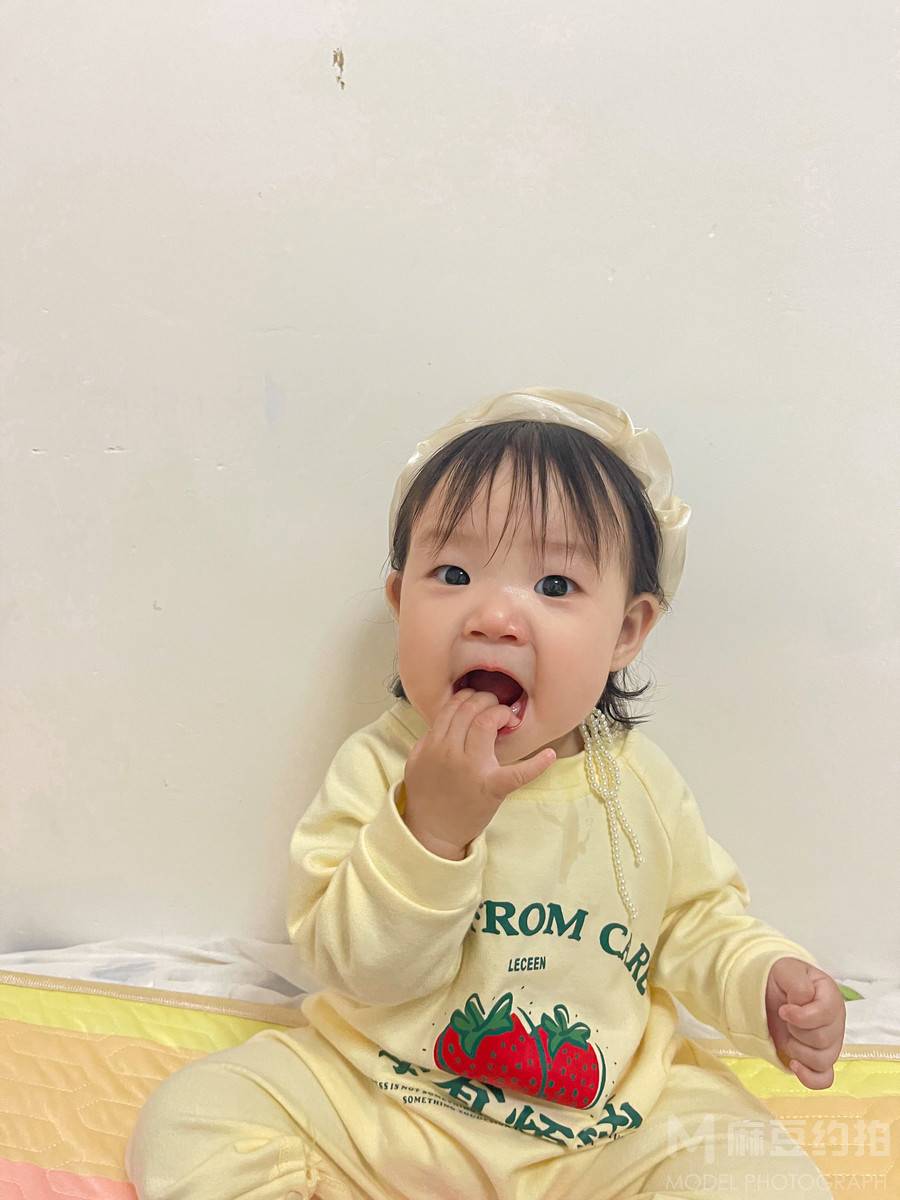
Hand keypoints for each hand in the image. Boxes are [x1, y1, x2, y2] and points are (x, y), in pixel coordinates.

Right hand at [402, 687, 556, 857]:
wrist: (432, 832)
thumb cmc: (425, 796)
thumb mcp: (416, 762)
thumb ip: (428, 739)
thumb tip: (446, 721)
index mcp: (433, 745)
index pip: (452, 708)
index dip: (467, 697)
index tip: (476, 699)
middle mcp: (451, 752)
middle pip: (470, 710)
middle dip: (485, 700)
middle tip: (494, 704)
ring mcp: (472, 769)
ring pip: (486, 724)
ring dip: (500, 713)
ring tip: (506, 717)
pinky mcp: (493, 788)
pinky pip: (517, 772)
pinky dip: (536, 764)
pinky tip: (549, 755)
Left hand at [765, 956, 844, 1089]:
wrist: (772, 988)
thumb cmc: (783, 978)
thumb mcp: (787, 970)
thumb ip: (798, 984)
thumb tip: (802, 1004)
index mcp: (831, 997)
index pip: (826, 1014)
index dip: (801, 1016)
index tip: (783, 1009)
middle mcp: (835, 1022)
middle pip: (823, 1040)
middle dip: (797, 1031)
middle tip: (785, 1018)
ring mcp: (830, 1043)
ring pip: (823, 1061)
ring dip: (798, 1050)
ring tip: (788, 1036)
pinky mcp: (818, 1059)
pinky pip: (824, 1079)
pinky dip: (809, 1078)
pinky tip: (793, 1065)